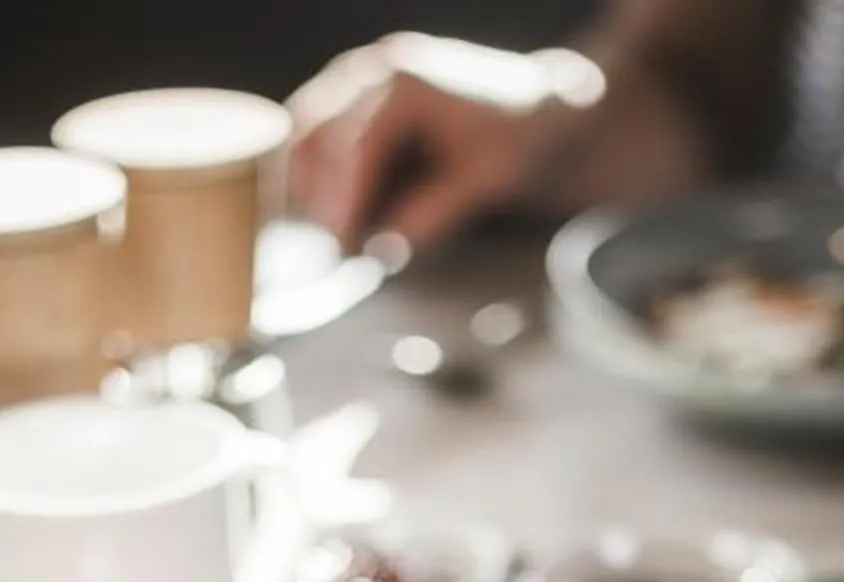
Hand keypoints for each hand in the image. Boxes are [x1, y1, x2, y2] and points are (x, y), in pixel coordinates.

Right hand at [287, 34, 603, 254]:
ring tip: (336, 234)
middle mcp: (373, 70)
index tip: (340, 246)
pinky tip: (337, 213)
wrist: (539, 111)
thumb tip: (385, 249)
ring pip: (304, 134)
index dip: (341, 202)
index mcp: (404, 84)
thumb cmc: (518, 140)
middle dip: (317, 197)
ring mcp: (360, 79)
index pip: (351, 147)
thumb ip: (433, 213)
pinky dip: (318, 176)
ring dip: (309, 186)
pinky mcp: (356, 98)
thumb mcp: (484, 181)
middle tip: (334, 248)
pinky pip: (316, 136)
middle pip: (313, 136)